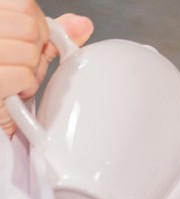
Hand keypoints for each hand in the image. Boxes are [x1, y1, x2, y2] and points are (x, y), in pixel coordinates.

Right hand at [0, 2, 93, 137]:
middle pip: (30, 28)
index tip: (32, 45)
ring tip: (18, 81)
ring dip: (31, 73)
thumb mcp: (30, 53)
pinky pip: (24, 75)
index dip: (38, 28)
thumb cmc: (9, 82)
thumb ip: (51, 36)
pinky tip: (15, 92)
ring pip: (30, 52)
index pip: (26, 5)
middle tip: (23, 67)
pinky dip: (26, 88)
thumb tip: (83, 24)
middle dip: (36, 52)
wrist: (0, 117)